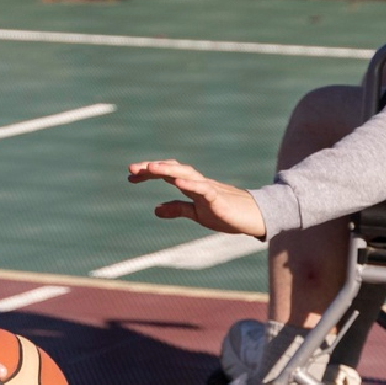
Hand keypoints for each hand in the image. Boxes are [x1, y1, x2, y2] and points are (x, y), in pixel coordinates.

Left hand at [127, 159, 266, 236]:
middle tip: (132, 169)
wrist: (255, 216)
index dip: (149, 173)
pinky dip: (191, 184)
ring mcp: (209, 188)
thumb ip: (177, 209)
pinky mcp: (219, 199)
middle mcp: (198, 182)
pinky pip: (204, 189)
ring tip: (151, 168)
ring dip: (168, 171)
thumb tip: (155, 209)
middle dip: (153, 168)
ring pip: (186, 175)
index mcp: (192, 185)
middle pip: (173, 169)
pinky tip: (178, 183)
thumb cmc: (226, 212)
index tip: (130, 175)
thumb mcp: (197, 213)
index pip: (168, 174)